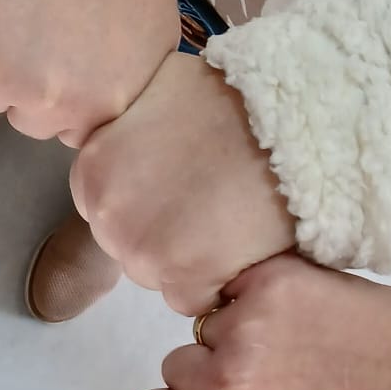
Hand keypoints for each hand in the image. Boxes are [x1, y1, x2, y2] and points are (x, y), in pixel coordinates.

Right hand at [0, 0, 176, 147]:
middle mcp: (58, 107)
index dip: (71, 100)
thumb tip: (114, 108)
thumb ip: (130, 87)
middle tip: (42, 38)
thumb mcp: (155, 37)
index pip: (76, 134)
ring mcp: (11, 86)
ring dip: (2, 70)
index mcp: (105, 107)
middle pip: (34, 121)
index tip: (71, 63)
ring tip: (19, 21)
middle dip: (35, 89)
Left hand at [73, 52, 293, 313]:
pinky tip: (241, 241)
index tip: (182, 183)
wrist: (298, 123)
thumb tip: (104, 136)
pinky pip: (191, 299)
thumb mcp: (156, 90)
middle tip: (211, 199)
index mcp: (92, 169)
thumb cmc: (235, 99)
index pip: (106, 207)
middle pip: (127, 245)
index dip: (147, 199)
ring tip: (229, 216)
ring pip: (157, 274)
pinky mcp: (185, 279)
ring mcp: (143, 250)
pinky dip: (217, 281)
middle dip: (163, 230)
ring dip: (188, 259)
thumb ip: (119, 124)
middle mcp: (106, 213)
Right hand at [136, 257, 390, 389]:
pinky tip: (292, 318)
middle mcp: (226, 389)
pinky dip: (250, 298)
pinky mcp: (266, 286)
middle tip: (264, 378)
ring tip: (283, 349)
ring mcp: (245, 333)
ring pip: (199, 330)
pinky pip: (226, 289)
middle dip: (207, 371)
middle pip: (172, 368)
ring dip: (229, 335)